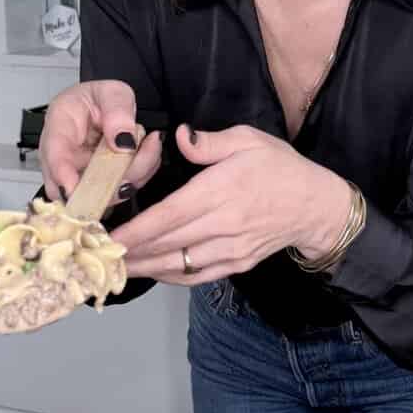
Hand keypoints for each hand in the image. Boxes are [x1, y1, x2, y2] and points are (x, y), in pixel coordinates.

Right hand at [38, 80, 162, 203]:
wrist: (106, 107)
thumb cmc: (99, 99)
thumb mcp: (112, 91)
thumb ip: (117, 110)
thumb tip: (123, 142)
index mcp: (59, 128)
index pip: (54, 157)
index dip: (62, 178)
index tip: (75, 188)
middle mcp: (65, 159)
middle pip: (74, 189)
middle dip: (109, 187)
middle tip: (137, 160)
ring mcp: (81, 175)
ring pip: (101, 196)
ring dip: (132, 177)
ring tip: (148, 146)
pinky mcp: (99, 185)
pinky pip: (119, 191)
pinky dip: (139, 176)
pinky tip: (146, 153)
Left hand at [114, 124, 351, 284]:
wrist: (316, 206)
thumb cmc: (281, 169)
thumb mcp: (249, 139)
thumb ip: (209, 142)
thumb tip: (178, 137)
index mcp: (221, 190)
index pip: (169, 214)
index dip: (136, 230)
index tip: (107, 236)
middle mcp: (224, 224)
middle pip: (167, 243)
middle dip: (130, 251)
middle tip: (96, 254)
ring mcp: (231, 248)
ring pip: (179, 264)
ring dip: (145, 268)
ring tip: (115, 266)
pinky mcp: (237, 264)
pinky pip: (197, 275)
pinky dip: (170, 275)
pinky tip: (151, 270)